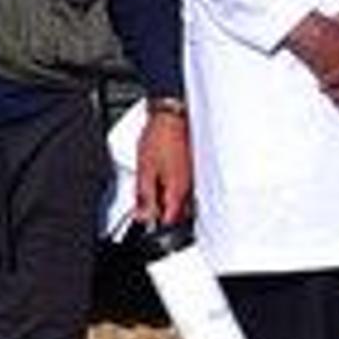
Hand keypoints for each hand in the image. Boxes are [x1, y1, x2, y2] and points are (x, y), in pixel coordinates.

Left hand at [134, 107, 195, 230]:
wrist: (173, 116)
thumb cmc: (160, 137)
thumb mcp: (144, 170)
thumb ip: (145, 196)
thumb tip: (144, 215)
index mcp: (177, 189)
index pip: (170, 218)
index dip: (156, 222)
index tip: (145, 217)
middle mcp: (189, 185)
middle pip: (178, 211)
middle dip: (162, 211)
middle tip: (146, 203)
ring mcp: (193, 176)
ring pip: (182, 198)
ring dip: (167, 197)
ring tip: (152, 184)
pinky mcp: (193, 168)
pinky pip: (184, 185)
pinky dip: (172, 186)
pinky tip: (162, 175)